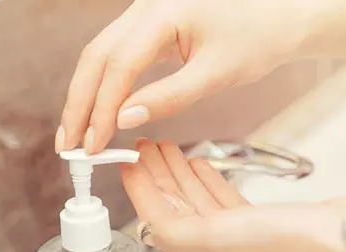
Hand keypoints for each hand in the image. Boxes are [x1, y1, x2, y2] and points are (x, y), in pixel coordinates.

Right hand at [57, 0, 315, 153]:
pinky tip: (99, 112)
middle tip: (68, 144)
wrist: (278, 17)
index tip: (93, 145)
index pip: (118, 66)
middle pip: (96, 56)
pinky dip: (104, 85)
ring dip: (85, 95)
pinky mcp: (149, 25)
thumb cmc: (256, 39)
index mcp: (164, 12)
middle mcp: (146, 6)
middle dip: (79, 103)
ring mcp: (144, 13)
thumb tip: (123, 120)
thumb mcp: (216, 74)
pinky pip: (116, 54)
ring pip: (101, 55)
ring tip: (76, 134)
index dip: (100, 109)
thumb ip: (169, 97)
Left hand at [121, 139, 341, 251]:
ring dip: (180, 174)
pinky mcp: (259, 224)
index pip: (159, 225)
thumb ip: (175, 231)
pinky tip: (197, 164)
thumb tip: (145, 223)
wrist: (341, 238)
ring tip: (163, 147)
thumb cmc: (285, 244)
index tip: (125, 165)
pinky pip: (222, 200)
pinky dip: (208, 181)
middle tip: (143, 147)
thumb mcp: (219, 238)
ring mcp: (239, 241)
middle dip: (158, 179)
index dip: (140, 194)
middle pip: (176, 212)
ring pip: (198, 203)